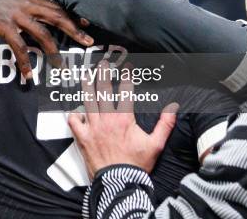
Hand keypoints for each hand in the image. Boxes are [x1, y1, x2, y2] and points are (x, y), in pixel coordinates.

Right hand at [0, 0, 92, 78]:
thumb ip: (18, 4)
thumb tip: (27, 14)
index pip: (55, 4)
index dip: (72, 14)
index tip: (86, 22)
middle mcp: (25, 4)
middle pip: (57, 16)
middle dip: (75, 29)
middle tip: (89, 42)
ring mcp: (15, 14)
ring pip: (43, 33)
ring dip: (53, 51)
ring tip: (60, 66)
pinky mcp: (2, 25)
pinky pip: (19, 46)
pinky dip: (25, 62)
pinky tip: (28, 74)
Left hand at [68, 61, 177, 177]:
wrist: (119, 182)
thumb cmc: (136, 165)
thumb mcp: (156, 145)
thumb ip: (165, 125)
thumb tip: (173, 108)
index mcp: (124, 119)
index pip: (125, 91)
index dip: (126, 76)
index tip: (126, 67)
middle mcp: (106, 119)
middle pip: (103, 90)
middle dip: (103, 74)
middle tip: (103, 64)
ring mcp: (92, 127)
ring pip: (87, 101)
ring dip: (86, 86)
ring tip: (86, 75)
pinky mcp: (82, 137)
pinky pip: (73, 120)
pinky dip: (73, 113)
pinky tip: (75, 108)